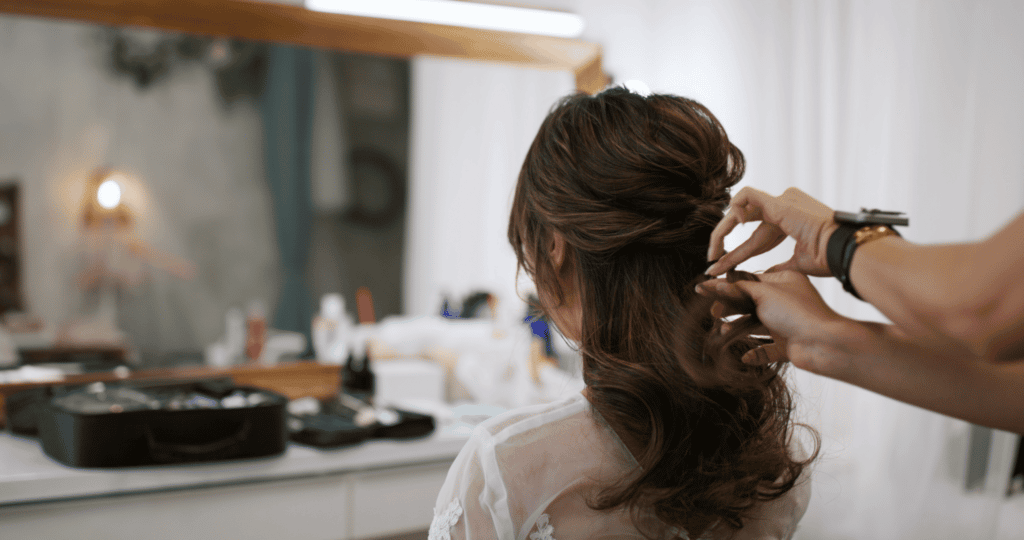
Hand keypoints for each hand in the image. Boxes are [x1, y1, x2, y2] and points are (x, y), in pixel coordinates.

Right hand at [700, 271, 848, 375]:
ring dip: (739, 330)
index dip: (728, 286)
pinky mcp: (788, 345)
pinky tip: (746, 356)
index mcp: (784, 281)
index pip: (750, 281)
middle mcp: (785, 301)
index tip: (706, 289)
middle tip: (713, 313)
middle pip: (750, 303)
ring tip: (723, 333)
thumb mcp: (764, 293)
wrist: (823, 343)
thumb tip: (715, 283)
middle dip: (730, 309)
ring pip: (756, 326)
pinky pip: (767, 349)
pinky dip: (755, 353)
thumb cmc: (798, 312)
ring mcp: (786, 324)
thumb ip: (738, 289)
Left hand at [706, 187, 837, 276]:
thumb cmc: (828, 259)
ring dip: (723, 228)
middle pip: (743, 218)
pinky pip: (746, 195)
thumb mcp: (797, 264)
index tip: (718, 268)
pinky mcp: (779, 200)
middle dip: (722, 238)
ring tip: (716, 249)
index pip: (754, 232)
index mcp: (789, 220)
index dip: (735, 251)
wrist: (842, 251)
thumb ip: (779, 266)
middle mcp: (785, 206)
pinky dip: (735, 209)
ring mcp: (783, 200)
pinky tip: (735, 230)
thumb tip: (767, 276)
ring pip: (740, 206)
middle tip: (710, 259)